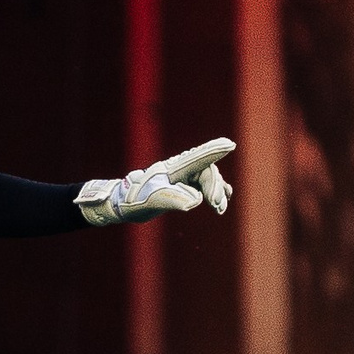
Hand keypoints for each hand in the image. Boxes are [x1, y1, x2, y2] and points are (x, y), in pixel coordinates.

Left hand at [78, 137, 235, 224]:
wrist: (124, 203)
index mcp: (173, 167)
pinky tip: (224, 199)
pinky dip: (217, 191)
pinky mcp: (185, 185)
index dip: (214, 151)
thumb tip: (195, 201)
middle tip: (217, 207)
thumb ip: (173, 199)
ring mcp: (184, 176)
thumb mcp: (152, 200)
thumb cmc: (135, 200)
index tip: (230, 144)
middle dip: (215, 188)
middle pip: (208, 171)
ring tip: (219, 209)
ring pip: (210, 178)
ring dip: (218, 192)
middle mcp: (181, 168)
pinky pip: (207, 185)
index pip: (198, 158)